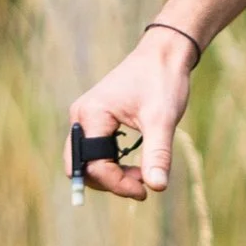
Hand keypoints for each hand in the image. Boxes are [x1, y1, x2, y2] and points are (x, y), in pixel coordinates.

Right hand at [66, 23, 197, 199]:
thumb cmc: (162, 80)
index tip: (144, 191)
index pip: (93, 165)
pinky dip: (112, 164)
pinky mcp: (95, 120)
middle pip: (81, 167)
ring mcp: (85, 118)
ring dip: (111, 175)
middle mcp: (81, 117)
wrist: (164, 54)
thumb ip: (157, 154)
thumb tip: (156, 188)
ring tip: (143, 176)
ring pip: (87, 162)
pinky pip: (95, 152)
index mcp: (90, 115)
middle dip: (109, 182)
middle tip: (142, 187)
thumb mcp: (162, 119)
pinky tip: (137, 166)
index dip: (117, 183)